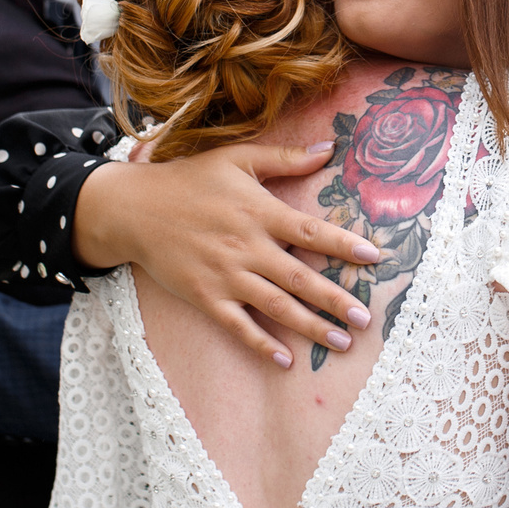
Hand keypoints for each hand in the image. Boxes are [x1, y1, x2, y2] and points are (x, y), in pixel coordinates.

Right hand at [76, 141, 383, 368]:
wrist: (133, 209)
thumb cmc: (189, 180)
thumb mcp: (236, 159)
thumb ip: (284, 158)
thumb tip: (328, 147)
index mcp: (259, 212)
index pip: (311, 232)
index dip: (344, 245)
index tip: (374, 257)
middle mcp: (246, 248)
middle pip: (300, 279)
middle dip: (335, 300)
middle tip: (364, 319)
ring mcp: (225, 276)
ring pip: (276, 307)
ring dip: (310, 327)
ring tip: (341, 343)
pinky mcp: (205, 297)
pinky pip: (238, 326)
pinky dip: (261, 345)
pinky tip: (286, 360)